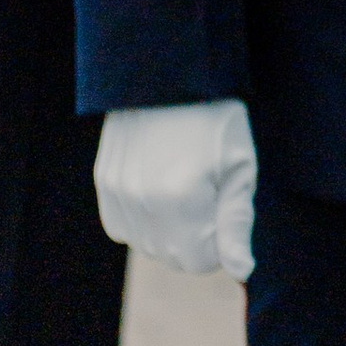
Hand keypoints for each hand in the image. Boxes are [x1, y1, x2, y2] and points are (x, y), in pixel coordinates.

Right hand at [93, 99, 256, 279]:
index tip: (224, 204)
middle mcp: (142, 201)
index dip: (220, 240)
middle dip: (195, 237)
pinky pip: (122, 228)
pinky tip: (158, 186)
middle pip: (173, 258)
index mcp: (181, 198)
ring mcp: (117, 192)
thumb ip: (237, 223)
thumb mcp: (239, 165)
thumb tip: (242, 272)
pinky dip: (142, 219)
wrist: (171, 73)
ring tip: (183, 183)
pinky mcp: (103, 183)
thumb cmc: (215, 119)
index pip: (202, 262)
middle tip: (207, 190)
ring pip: (146, 245)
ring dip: (168, 229)